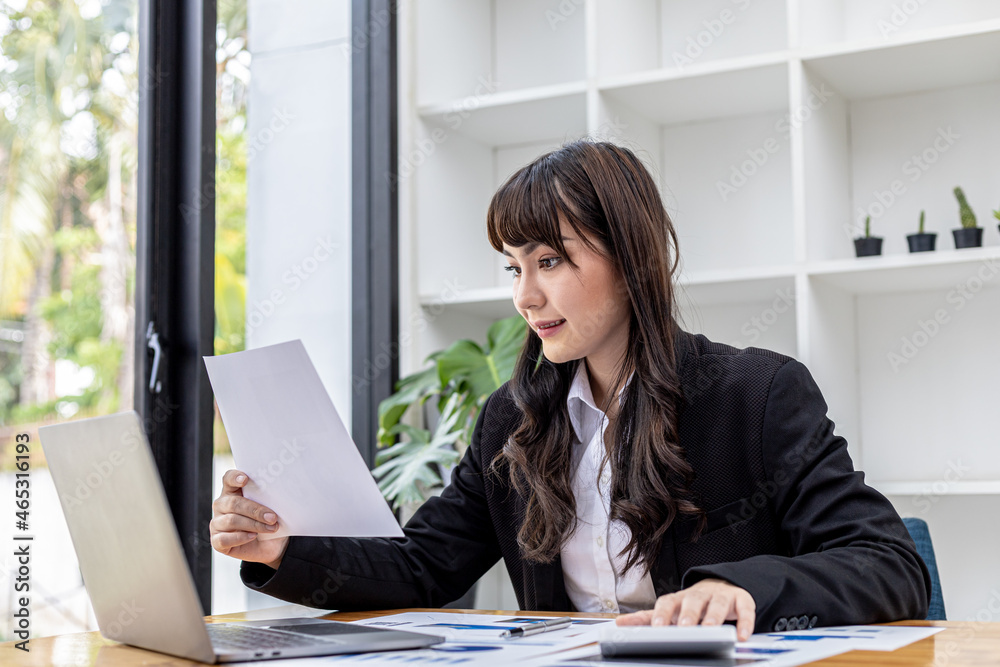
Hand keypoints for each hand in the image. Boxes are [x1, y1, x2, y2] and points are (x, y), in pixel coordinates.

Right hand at [210, 469, 288, 568]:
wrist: (270, 545)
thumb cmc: (268, 521)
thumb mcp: (271, 508)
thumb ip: (268, 499)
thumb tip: (280, 494)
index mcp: (232, 492)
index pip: (228, 479)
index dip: (234, 477)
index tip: (245, 479)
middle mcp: (222, 505)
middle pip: (234, 503)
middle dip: (255, 510)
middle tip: (273, 517)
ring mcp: (217, 523)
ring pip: (231, 521)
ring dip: (254, 525)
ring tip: (271, 528)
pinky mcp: (217, 541)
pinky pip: (225, 539)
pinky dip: (240, 537)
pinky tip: (252, 536)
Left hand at [616, 578, 755, 640]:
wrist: (722, 587)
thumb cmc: (692, 604)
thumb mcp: (670, 610)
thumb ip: (646, 618)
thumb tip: (619, 624)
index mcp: (679, 598)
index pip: (668, 603)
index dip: (662, 614)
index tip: (657, 627)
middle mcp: (699, 595)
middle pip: (693, 601)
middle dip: (688, 614)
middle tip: (684, 627)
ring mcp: (721, 596)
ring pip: (717, 603)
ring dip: (714, 616)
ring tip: (710, 629)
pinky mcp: (741, 599)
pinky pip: (745, 609)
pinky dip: (745, 621)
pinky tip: (742, 635)